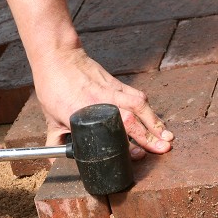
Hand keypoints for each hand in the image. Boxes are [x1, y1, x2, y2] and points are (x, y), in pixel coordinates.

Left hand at [32, 47, 173, 157]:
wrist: (58, 57)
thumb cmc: (53, 86)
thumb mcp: (50, 117)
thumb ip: (55, 139)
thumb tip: (50, 160)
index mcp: (82, 113)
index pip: (109, 133)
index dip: (126, 146)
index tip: (137, 155)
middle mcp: (100, 102)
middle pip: (129, 120)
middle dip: (148, 136)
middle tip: (162, 149)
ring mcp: (111, 91)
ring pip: (138, 106)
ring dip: (154, 122)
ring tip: (167, 137)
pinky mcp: (116, 83)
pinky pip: (136, 95)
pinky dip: (148, 107)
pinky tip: (155, 119)